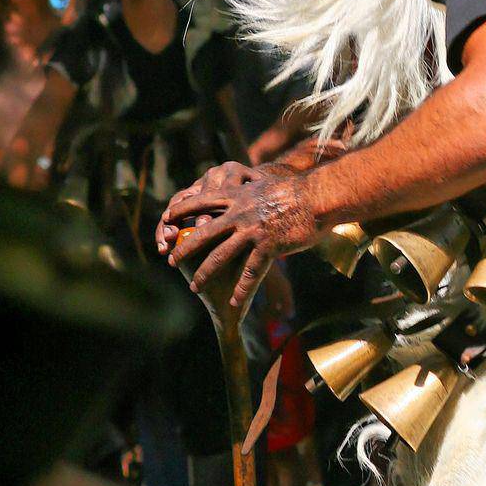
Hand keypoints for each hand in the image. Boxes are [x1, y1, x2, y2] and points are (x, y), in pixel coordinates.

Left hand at [165, 173, 320, 312]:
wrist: (319, 196)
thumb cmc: (301, 190)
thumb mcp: (270, 183)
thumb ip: (256, 189)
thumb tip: (254, 185)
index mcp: (239, 196)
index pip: (202, 201)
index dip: (183, 209)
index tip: (166, 216)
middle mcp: (240, 213)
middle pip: (204, 232)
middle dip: (185, 247)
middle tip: (171, 260)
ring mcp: (252, 230)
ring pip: (220, 255)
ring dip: (204, 272)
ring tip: (193, 286)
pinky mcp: (268, 246)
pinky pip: (250, 272)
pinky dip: (242, 289)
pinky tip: (236, 302)